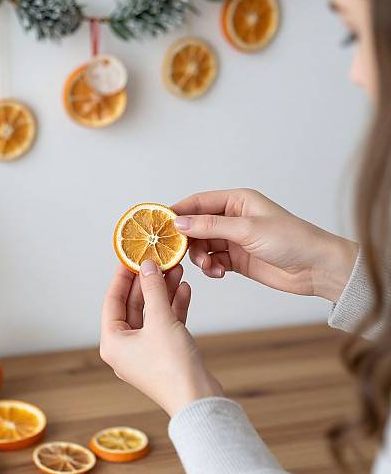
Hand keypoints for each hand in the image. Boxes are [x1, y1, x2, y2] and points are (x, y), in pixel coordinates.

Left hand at [100, 261, 222, 416]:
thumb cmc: (172, 366)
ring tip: (176, 270)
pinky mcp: (164, 353)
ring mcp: (145, 351)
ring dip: (164, 292)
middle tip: (159, 261)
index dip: (122, 276)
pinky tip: (184, 290)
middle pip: (134, 305)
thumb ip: (153, 289)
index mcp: (112, 342)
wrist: (198, 400)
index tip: (131, 257)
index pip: (113, 300)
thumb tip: (148, 266)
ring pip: (152, 313)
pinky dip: (174, 307)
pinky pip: (165, 324)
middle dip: (148, 282)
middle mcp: (125, 347)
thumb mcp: (160, 320)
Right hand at [172, 189, 358, 301]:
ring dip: (201, 257)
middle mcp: (233, 218)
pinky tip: (219, 273)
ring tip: (210, 266)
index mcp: (237, 201)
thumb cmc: (290, 240)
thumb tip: (179, 223)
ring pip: (203, 246)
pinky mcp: (236, 258)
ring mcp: (234, 239)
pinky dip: (211, 267)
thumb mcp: (247, 230)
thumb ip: (210, 226)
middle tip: (179, 253)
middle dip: (188, 241)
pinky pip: (213, 261)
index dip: (178, 212)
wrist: (315, 268)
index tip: (159, 224)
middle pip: (197, 226)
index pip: (199, 202)